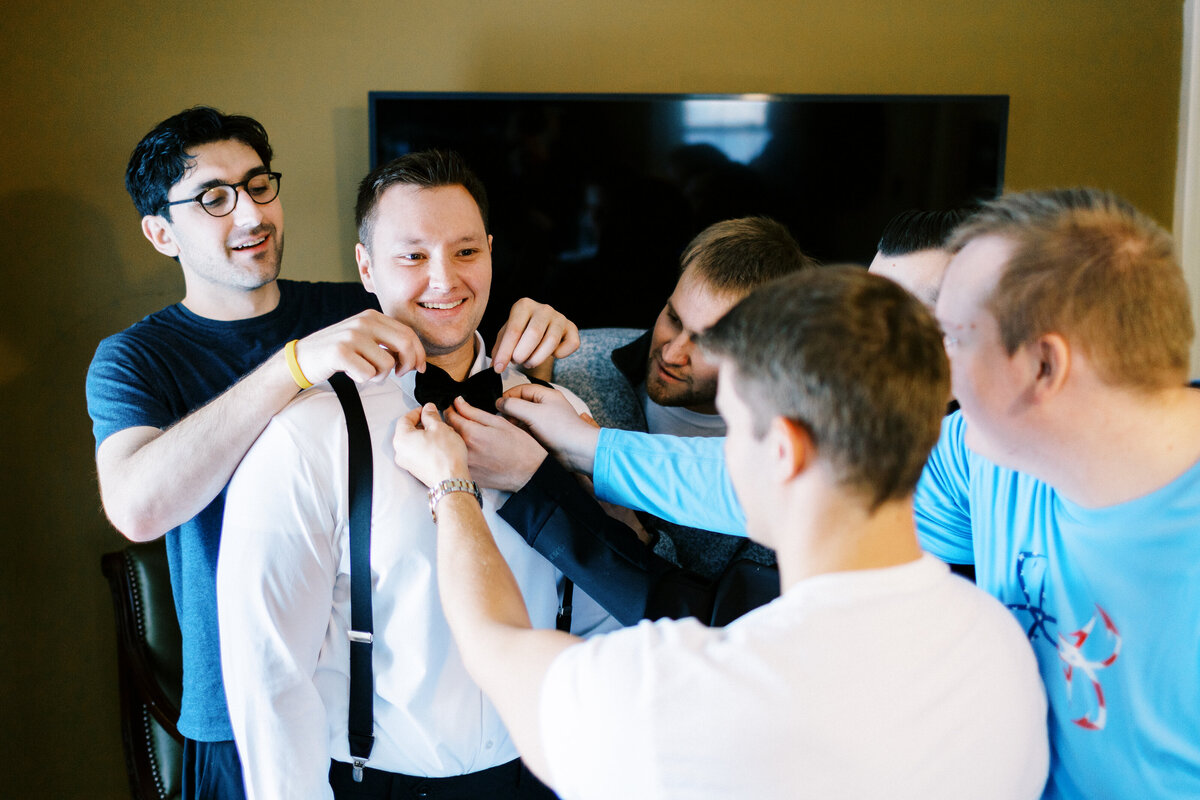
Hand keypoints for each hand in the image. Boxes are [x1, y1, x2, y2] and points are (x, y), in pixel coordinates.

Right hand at [294, 310, 425, 384]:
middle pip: (404, 345)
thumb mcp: (363, 338)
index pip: (408, 333)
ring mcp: (351, 335)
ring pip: (387, 364)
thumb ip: (387, 341)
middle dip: (408, 364)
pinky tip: (352, 373)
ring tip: (365, 371)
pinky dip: (363, 379)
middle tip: (399, 374)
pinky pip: (368, 374)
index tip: (420, 368)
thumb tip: (415, 357)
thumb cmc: (338, 352)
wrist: (303, 357)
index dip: (419, 353)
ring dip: (380, 375)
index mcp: (371, 316)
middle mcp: (363, 322)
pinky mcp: (340, 352)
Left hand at [392, 403, 469, 488]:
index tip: (428, 410)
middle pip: (408, 431)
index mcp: (401, 439)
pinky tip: (439, 447)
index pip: (405, 419)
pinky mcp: (416, 470)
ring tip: (440, 434)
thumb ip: (431, 415)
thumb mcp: (439, 427)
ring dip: (425, 436)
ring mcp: (407, 463)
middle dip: (422, 424)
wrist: (451, 480)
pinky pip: (418, 453)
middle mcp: (400, 452)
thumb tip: (428, 409)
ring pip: (414, 443)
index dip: (417, 412)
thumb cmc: (445, 456)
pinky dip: (426, 447)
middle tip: (435, 421)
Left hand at [444, 396, 546, 491]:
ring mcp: (465, 466)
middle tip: (465, 424)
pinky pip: (457, 462)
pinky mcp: (469, 476)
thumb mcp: (499, 422)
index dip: (451, 410)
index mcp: (471, 434)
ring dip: (455, 441)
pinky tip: (476, 455)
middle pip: (447, 432)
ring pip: (451, 448)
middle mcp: (464, 451)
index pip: (449, 417)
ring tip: (473, 441)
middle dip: (452, 425)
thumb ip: (474, 412)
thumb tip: (458, 403)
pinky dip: (460, 456)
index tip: (455, 409)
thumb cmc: (520, 447)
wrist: (530, 472)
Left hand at [490, 298, 579, 372]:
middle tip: (517, 362)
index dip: (505, 351)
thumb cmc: (520, 333)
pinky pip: (571, 344)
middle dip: (523, 354)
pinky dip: (561, 354)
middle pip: (534, 334)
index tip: (499, 368)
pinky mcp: (572, 328)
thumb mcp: (505, 337)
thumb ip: (500, 349)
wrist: (539, 330)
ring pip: (551, 342)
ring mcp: (560, 318)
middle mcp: (544, 308)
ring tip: (529, 362)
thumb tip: (497, 365)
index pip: (514, 330)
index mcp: (524, 305)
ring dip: (538, 358)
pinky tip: (551, 355)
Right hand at [497, 384, 600, 474]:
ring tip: (509, 428)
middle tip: (502, 419)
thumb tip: (499, 402)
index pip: (522, 389)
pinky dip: (522, 431)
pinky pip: (530, 428)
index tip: (498, 405)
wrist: (578, 451)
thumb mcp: (533, 414)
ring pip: (525, 417)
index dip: (509, 396)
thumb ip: (514, 406)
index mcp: (547, 395)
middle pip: (523, 402)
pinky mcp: (547, 433)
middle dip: (511, 409)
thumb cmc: (562, 430)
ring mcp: (547, 419)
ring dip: (516, 421)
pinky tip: (518, 436)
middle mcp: (547, 405)